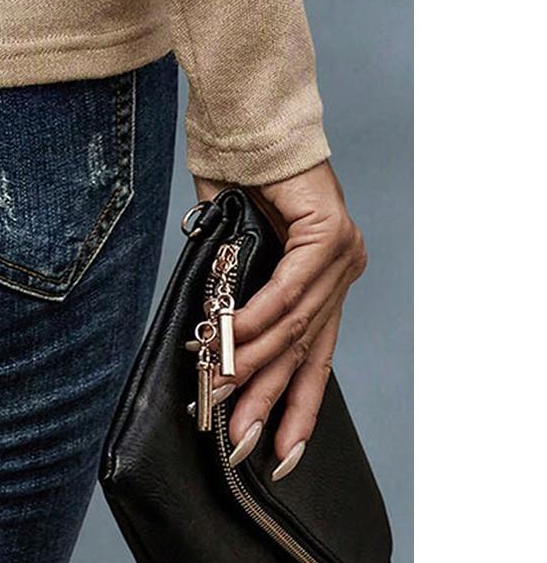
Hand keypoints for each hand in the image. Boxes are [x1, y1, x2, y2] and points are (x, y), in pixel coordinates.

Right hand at [192, 160, 366, 479]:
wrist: (242, 113)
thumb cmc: (234, 172)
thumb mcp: (233, 245)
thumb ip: (236, 290)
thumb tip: (219, 344)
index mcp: (326, 274)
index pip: (316, 353)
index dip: (296, 403)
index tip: (278, 450)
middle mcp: (344, 265)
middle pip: (308, 348)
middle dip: (270, 398)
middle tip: (241, 439)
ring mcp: (343, 251)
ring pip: (297, 323)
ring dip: (252, 360)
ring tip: (220, 389)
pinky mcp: (332, 233)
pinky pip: (290, 288)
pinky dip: (257, 316)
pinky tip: (232, 336)